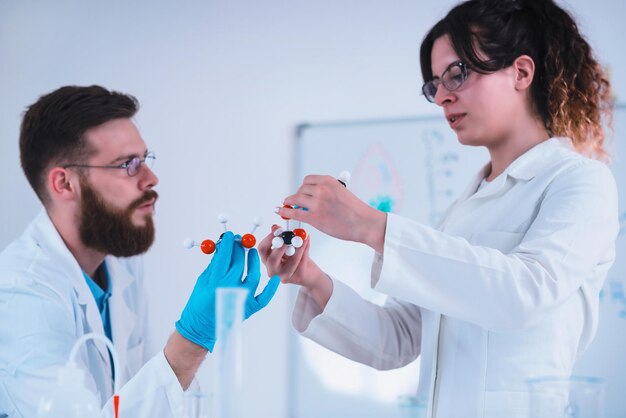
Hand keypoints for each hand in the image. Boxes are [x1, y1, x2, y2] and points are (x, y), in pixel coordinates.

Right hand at [176, 232, 279, 350]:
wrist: (201, 326)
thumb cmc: (199, 303)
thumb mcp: (203, 280)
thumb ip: (214, 264)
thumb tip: (222, 248)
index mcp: (215, 281)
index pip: (225, 255)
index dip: (228, 243)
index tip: (230, 236)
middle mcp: (230, 288)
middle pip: (239, 263)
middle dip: (239, 249)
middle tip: (239, 241)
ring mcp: (242, 298)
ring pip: (253, 275)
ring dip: (253, 261)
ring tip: (251, 252)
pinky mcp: (249, 308)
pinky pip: (264, 297)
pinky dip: (271, 289)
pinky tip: (275, 279)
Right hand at [258, 225, 332, 309]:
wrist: (309, 274)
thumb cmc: (297, 259)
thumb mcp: (287, 246)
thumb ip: (281, 236)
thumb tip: (275, 227)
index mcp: (268, 260)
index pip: (262, 249)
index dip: (269, 238)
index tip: (278, 229)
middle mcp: (273, 270)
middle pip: (273, 258)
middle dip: (282, 245)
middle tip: (289, 235)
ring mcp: (284, 276)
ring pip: (292, 260)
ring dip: (299, 245)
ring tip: (303, 236)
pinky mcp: (297, 277)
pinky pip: (302, 261)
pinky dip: (305, 248)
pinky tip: (307, 241)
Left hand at [276, 175, 386, 251]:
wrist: (364, 223)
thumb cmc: (355, 211)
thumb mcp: (341, 192)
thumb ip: (327, 192)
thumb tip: (311, 196)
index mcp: (328, 181)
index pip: (307, 180)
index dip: (303, 188)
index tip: (302, 194)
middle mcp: (321, 189)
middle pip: (300, 190)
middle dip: (298, 197)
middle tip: (298, 204)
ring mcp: (317, 203)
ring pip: (294, 199)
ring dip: (290, 203)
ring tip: (289, 207)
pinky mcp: (314, 217)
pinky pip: (293, 212)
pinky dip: (285, 211)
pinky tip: (280, 211)